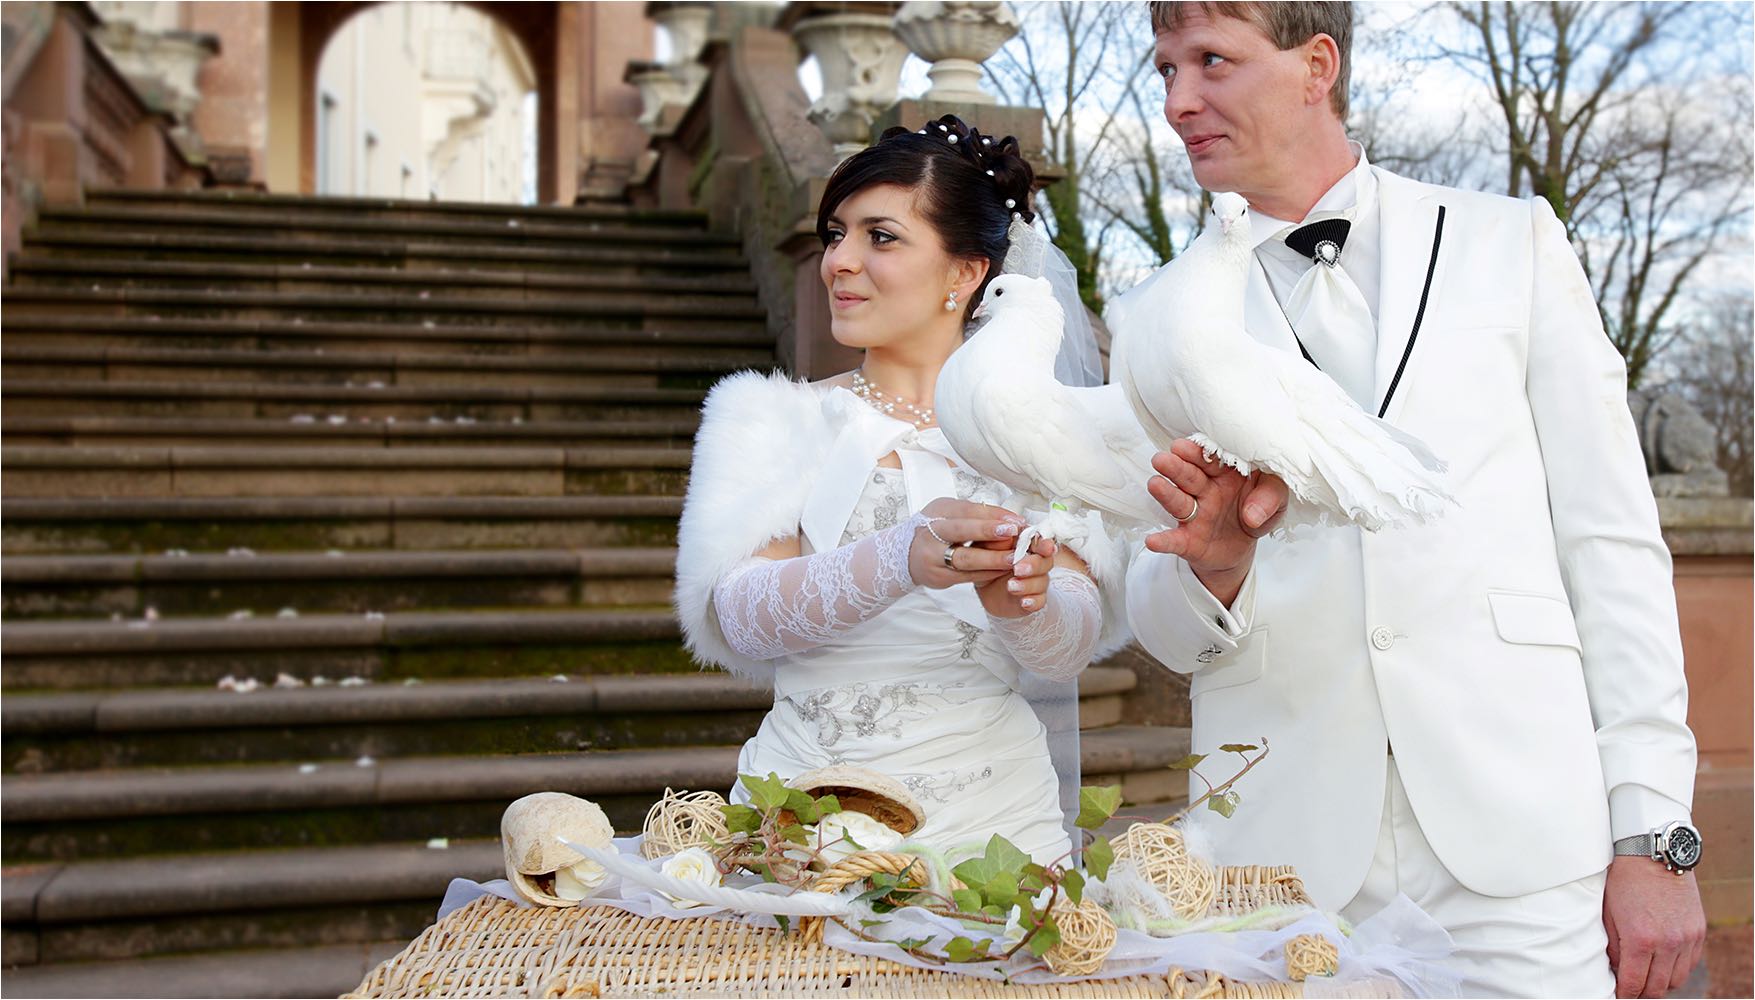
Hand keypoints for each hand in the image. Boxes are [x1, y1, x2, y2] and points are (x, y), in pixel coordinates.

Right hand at [909, 498, 1025, 590]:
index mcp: (937, 512)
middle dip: (987, 531)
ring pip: (965, 559)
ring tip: (1013, 557)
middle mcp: (931, 533)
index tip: (1014, 520)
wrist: (907, 555)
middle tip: (1013, 533)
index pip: (966, 510)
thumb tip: (1012, 520)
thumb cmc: (936, 530)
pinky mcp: (938, 577)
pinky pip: (967, 576)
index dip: (991, 515)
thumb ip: (980, 514)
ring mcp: (932, 557)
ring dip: (992, 559)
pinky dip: (987, 573)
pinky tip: (1003, 570)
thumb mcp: (952, 513)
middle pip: (960, 531)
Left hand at [977, 535, 1057, 618]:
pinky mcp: (1033, 600)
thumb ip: (995, 541)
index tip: (1044, 548)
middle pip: (1045, 561)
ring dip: (1028, 584)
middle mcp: (1036, 562)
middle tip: (1018, 568)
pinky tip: (1024, 602)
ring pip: (1042, 582)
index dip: (1044, 544)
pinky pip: (1040, 602)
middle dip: (1034, 565)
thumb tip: (1003, 530)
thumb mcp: (985, 550)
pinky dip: (1033, 602)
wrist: (987, 590)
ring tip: (1011, 586)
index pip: (1040, 541)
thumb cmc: (988, 564)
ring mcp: (1036, 582)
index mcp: (1027, 546)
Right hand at [1142, 440, 1288, 606]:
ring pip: (1179, 502)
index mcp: (1226, 473)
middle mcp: (1206, 490)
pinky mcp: (1189, 541)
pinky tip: (1152, 541)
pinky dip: (1163, 541)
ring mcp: (1196, 515)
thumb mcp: (1277, 499)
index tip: (1184, 447)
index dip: (1198, 452)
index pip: (1211, 458)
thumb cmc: (1258, 510)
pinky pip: (1175, 541)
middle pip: (1189, 476)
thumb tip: (1252, 515)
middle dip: (1176, 467)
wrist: (1243, 546)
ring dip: (1166, 493)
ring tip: (1155, 484)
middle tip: (1162, 459)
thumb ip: (1270, 497)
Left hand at [1604, 857, 1705, 997]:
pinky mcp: (1698, 931)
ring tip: (1646, 977)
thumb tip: (1616, 970)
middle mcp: (1667, 943)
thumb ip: (1613, 946)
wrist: (1654, 854)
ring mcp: (1686, 938)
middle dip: (1641, 993)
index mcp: (1640, 939)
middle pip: (1657, 988)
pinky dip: (1677, 969)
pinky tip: (1662, 963)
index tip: (1617, 995)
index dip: (1623, 994)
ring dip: (1661, 983)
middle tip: (1630, 989)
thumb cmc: (1623, 880)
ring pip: (1676, 980)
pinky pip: (1690, 964)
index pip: (1633, 984)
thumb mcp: (1608, 913)